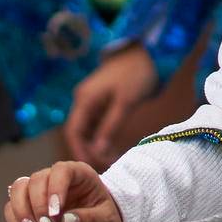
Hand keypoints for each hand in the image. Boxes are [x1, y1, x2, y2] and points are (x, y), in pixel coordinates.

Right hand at [4, 161, 123, 221]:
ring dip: (22, 212)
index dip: (55, 189)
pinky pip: (12, 206)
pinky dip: (16, 221)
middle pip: (36, 180)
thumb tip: (66, 220)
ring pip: (19, 189)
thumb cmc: (106, 219)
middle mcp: (56, 177)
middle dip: (38, 207)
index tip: (55, 213)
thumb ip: (89, 219)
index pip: (61, 170)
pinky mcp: (29, 204)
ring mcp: (40, 189)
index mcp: (78, 173)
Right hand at [64, 45, 158, 166]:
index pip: (73, 132)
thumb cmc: (137, 74)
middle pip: (78, 132)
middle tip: (105, 167)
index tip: (90, 169)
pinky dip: (101, 137)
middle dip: (88, 151)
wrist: (148, 52)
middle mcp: (83, 100)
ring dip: (95, 145)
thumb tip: (98, 151)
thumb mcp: (125, 103)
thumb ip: (110, 127)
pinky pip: (95, 124)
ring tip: (110, 160)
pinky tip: (111, 147)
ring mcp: (91, 100)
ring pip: (87, 130)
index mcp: (84, 99)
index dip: (79, 151)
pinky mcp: (101, 102)